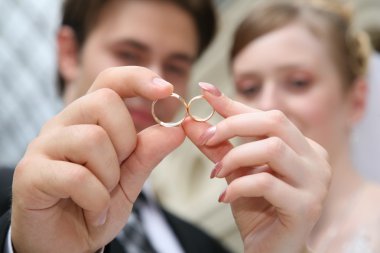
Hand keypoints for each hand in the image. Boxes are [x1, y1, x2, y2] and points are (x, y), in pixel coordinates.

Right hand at [11, 67, 185, 252]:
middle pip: (104, 102)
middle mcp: (63, 125)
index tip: (166, 89)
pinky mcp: (30, 174)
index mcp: (87, 120)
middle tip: (118, 172)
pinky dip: (96, 200)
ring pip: (93, 139)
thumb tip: (177, 128)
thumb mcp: (130, 180)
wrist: (65, 244)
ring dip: (110, 176)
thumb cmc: (94, 205)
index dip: (139, 78)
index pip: (110, 81)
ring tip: (102, 195)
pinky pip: (77, 177)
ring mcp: (43, 147)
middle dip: (125, 141)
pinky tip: (93, 212)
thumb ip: (148, 153)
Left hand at [183, 83, 330, 252]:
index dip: (234, 103)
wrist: (270, 250)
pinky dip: (238, 186)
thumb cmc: (257, 208)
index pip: (267, 115)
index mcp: (302, 146)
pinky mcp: (306, 206)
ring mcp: (315, 182)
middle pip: (275, 122)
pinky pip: (267, 183)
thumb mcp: (234, 171)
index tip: (205, 91)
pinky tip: (225, 196)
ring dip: (235, 157)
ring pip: (272, 148)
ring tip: (215, 173)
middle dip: (233, 125)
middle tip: (207, 137)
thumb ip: (217, 146)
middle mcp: (314, 159)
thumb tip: (191, 121)